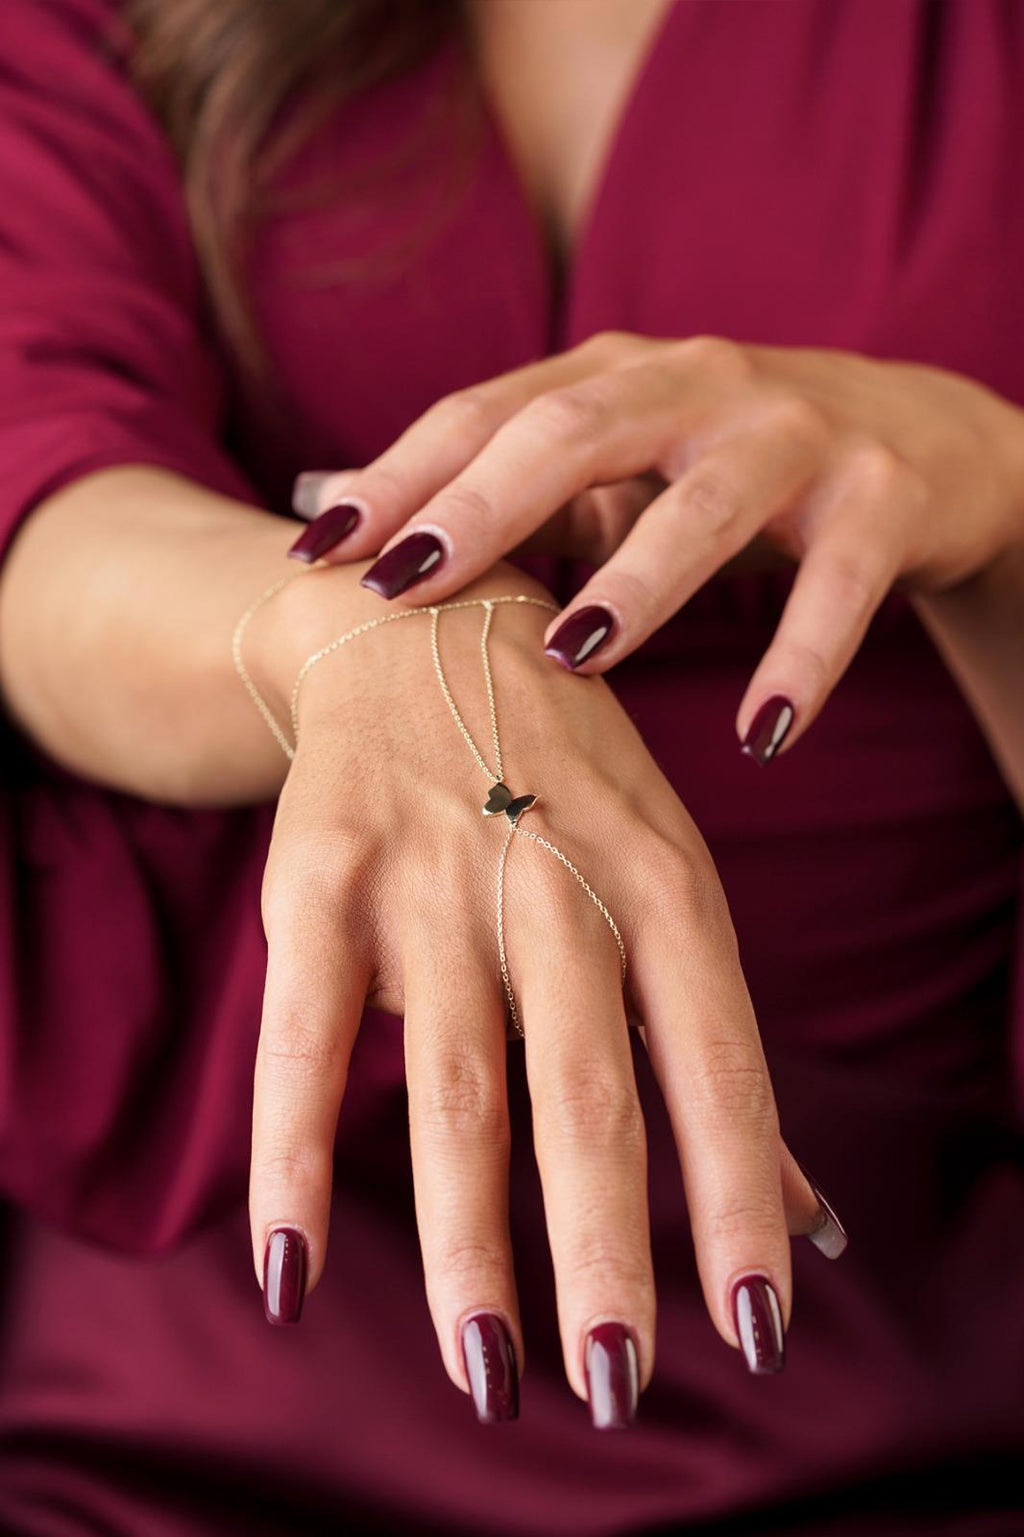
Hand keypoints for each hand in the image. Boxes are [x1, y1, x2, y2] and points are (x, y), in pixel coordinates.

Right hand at [244, 557, 843, 1423]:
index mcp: (664, 886)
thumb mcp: (668, 885)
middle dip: (603, 1248)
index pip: (718, 1063)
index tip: (754, 1333)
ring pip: (453, 1083)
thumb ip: (717, 1056)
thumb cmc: (568, 786)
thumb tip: (815, 1222)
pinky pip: (301, 1036)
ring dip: (469, 1239)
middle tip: (613, 1385)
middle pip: (586, 1089)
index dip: (739, 1199)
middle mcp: (558, 884)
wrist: (425, 627)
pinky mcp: (320, 877)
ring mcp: (434, 879)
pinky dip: (290, 1158)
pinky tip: (290, 1275)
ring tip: (489, 1373)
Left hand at [289, 334, 1023, 760]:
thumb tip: (349, 525)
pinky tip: (763, 733)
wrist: (928, 439)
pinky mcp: (884, 496)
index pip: (489, 414)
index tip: (320, 552)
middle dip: (483, 509)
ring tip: (574, 660)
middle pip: (577, 434)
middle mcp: (701, 385)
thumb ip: (513, 492)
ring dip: (637, 583)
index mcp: (619, 374)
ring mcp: (798, 434)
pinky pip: (839, 583)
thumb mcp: (624, 463)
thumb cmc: (735, 464)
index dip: (401, 477)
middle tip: (404, 588)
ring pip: (708, 505)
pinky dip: (802, 656)